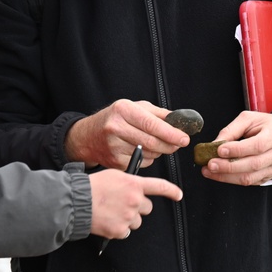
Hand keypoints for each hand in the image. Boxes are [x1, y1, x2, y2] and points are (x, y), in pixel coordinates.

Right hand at [65, 99, 189, 169]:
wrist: (88, 136)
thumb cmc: (115, 118)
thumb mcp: (134, 107)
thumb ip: (158, 113)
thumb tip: (179, 121)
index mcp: (123, 110)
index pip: (152, 124)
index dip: (171, 133)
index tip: (184, 138)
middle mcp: (116, 128)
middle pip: (152, 142)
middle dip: (170, 145)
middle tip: (178, 143)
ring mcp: (114, 147)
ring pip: (149, 154)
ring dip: (160, 151)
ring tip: (157, 144)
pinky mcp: (115, 162)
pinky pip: (142, 163)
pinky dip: (148, 158)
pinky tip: (142, 150)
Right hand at [88, 169, 182, 238]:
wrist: (76, 202)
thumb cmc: (92, 186)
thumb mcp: (114, 175)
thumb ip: (129, 181)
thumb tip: (137, 187)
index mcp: (134, 184)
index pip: (160, 187)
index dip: (172, 191)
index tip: (178, 195)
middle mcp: (134, 200)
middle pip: (147, 207)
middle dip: (138, 207)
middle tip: (123, 204)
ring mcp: (128, 217)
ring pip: (137, 221)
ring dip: (128, 218)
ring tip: (112, 212)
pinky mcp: (120, 230)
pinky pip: (126, 231)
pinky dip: (118, 228)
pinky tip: (108, 220)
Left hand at [201, 112, 271, 185]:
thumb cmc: (267, 126)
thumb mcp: (250, 119)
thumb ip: (232, 130)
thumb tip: (214, 143)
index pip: (256, 146)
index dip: (237, 150)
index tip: (219, 150)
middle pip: (252, 165)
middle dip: (228, 166)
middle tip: (210, 164)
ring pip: (249, 178)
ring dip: (227, 177)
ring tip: (209, 171)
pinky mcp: (267, 177)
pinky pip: (249, 182)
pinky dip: (232, 180)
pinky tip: (219, 175)